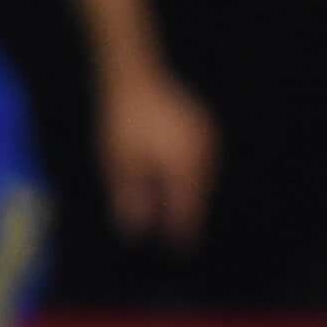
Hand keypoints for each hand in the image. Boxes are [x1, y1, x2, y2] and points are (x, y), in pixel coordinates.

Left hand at [101, 64, 218, 247]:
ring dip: (192, 196)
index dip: (182, 231)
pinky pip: (203, 162)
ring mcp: (208, 137)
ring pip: (203, 178)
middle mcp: (204, 153)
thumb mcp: (118, 162)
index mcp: (185, 164)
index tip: (178, 252)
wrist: (135, 73)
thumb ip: (130, 197)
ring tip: (180, 214)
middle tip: (180, 239)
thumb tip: (135, 231)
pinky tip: (180, 183)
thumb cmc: (122, 118)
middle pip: (200, 194)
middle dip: (188, 214)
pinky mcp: (204, 127)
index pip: (188, 207)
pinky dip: (193, 177)